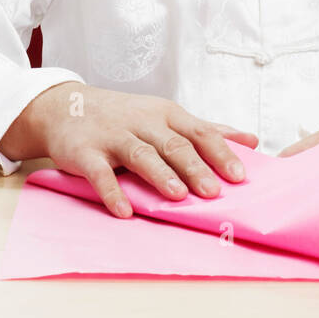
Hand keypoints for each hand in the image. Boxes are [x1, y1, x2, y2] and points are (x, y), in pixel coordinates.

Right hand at [0, 82, 258, 217]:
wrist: (66, 107)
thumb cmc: (126, 116)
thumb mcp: (167, 116)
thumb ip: (208, 129)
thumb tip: (252, 141)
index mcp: (167, 115)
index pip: (199, 132)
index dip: (220, 153)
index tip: (241, 177)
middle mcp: (143, 123)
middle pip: (174, 144)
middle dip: (195, 168)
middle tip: (215, 192)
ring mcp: (114, 137)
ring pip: (141, 155)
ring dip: (160, 176)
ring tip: (178, 197)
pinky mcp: (85, 152)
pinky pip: (100, 173)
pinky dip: (112, 192)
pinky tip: (125, 211)